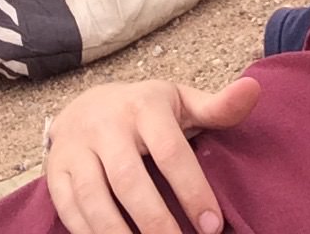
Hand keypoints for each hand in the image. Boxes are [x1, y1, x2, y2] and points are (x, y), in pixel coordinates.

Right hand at [46, 77, 260, 233]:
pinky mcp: (56, 172)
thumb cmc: (146, 112)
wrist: (85, 105)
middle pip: (130, 181)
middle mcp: (106, 124)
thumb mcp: (181, 103)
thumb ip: (218, 106)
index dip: (192, 190)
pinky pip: (71, 211)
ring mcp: (76, 149)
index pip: (170, 151)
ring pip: (95, 200)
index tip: (212, 226)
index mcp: (144, 106)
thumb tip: (253, 90)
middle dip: (156, 223)